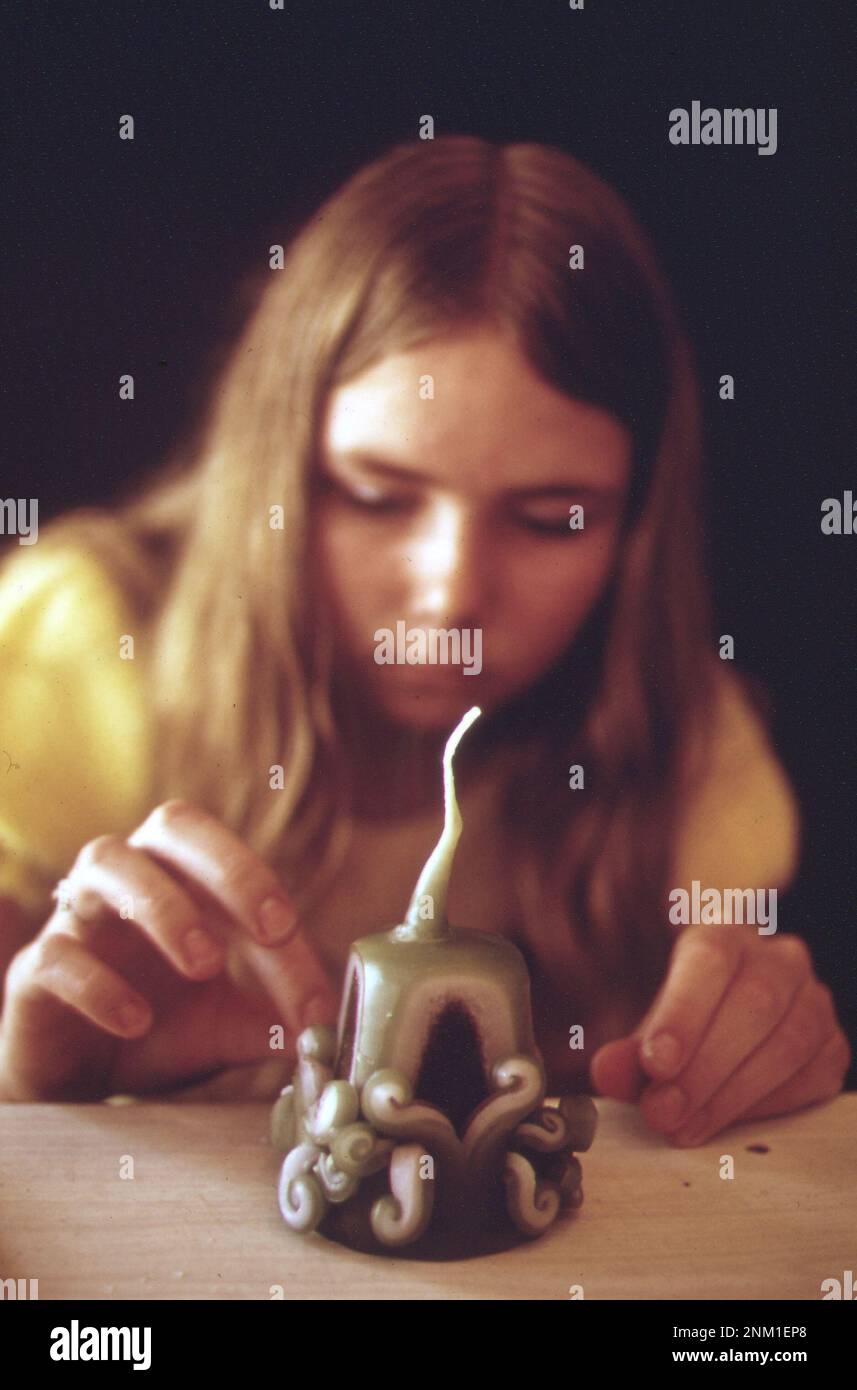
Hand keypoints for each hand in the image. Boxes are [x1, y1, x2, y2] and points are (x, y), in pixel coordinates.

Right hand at [0, 799, 338, 1100]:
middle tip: (271, 928)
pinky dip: (100, 983)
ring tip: (206, 965)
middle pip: (173, 825)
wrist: (79, 1082)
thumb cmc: (156, 1032)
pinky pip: (58, 952)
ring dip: (164, 905)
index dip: (280, 912)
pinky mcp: (34, 969)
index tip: (313, 982)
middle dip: (231, 867)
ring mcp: (78, 916)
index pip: (237, 870)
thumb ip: (269, 1021)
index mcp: (184, 879)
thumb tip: (326, 1027)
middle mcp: (130, 877)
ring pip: (107, 861)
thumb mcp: (224, 1028)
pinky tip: (137, 1020)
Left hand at [590, 923, 850, 1145]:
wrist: (729, 1025)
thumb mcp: (650, 1032)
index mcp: (725, 936)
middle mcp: (778, 959)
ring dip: (731, 1093)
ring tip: (684, 1126)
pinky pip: (810, 1077)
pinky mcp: (832, 1047)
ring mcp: (813, 1001)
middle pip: (754, 1004)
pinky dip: (764, 1106)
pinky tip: (725, 1121)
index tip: (655, 1062)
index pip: (710, 960)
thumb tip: (608, 1072)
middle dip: (704, 1067)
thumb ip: (628, 1053)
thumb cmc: (687, 1024)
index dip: (683, 1013)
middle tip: (663, 1110)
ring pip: (787, 1043)